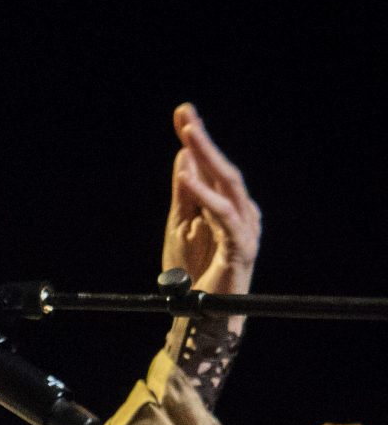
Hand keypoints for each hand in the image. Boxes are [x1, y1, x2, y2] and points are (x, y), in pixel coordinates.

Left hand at [162, 103, 259, 295]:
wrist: (202, 313)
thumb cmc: (194, 269)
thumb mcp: (180, 223)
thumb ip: (185, 192)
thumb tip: (184, 156)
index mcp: (227, 205)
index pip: (211, 166)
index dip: (197, 139)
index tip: (182, 111)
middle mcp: (242, 212)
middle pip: (223, 169)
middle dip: (204, 140)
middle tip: (186, 115)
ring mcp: (244, 228)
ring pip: (228, 187)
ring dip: (207, 159)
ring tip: (188, 136)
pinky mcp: (240, 247)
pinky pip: (223, 217)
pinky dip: (204, 196)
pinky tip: (187, 179)